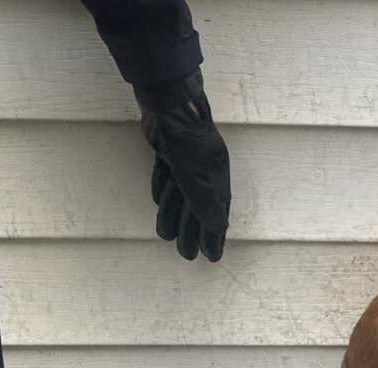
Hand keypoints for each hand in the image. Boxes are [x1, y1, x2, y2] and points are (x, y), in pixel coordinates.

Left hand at [135, 70, 230, 260]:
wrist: (168, 102)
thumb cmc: (186, 138)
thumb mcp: (195, 173)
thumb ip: (204, 200)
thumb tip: (219, 228)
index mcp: (216, 177)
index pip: (217, 214)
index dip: (214, 236)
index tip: (211, 256)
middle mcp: (205, 171)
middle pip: (198, 208)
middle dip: (193, 232)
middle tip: (186, 254)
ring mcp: (186, 161)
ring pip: (181, 195)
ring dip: (174, 216)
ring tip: (166, 236)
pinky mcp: (169, 152)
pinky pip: (168, 178)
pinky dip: (163, 192)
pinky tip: (157, 202)